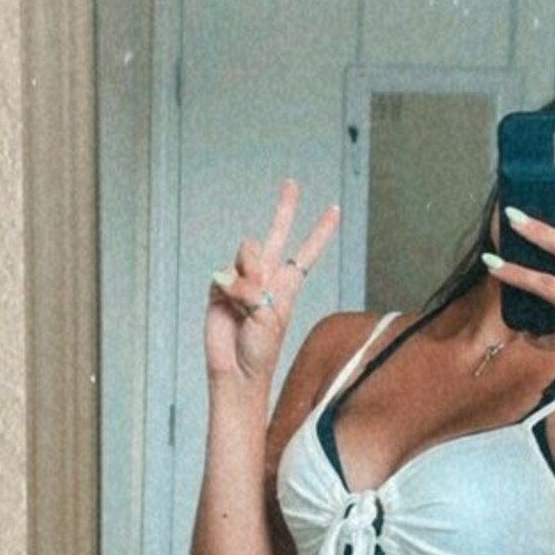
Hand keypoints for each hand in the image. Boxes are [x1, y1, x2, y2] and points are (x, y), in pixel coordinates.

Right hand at [206, 180, 339, 385]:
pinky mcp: (220, 286)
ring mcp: (242, 280)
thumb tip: (240, 273)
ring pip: (247, 252)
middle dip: (284, 209)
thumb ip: (257, 289)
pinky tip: (230, 306)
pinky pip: (225, 273)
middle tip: (292, 184)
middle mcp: (266, 277)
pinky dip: (230, 289)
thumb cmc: (260, 351)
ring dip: (249, 274)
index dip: (320, 231)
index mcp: (287, 286)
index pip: (305, 253)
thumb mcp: (269, 318)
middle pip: (276, 235)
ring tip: (247, 303)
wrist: (235, 370)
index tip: (334, 210)